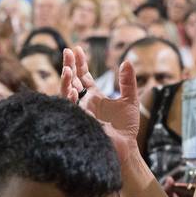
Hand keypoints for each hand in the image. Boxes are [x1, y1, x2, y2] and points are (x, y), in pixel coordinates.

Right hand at [61, 47, 139, 163]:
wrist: (125, 148)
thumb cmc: (126, 127)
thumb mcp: (130, 100)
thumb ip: (128, 82)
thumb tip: (127, 61)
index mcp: (94, 96)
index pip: (83, 76)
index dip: (80, 63)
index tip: (77, 48)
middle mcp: (84, 103)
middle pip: (72, 81)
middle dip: (68, 66)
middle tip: (67, 51)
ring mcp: (80, 112)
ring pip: (66, 94)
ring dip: (65, 82)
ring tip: (67, 69)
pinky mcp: (80, 121)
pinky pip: (70, 109)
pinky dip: (69, 99)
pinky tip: (72, 90)